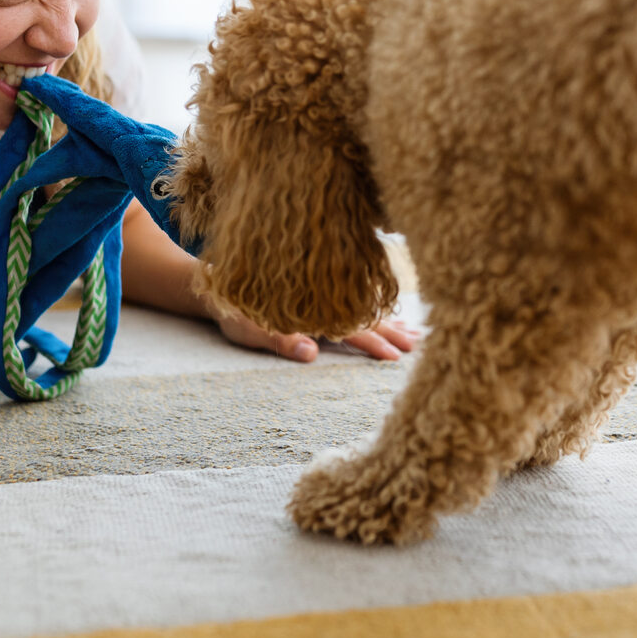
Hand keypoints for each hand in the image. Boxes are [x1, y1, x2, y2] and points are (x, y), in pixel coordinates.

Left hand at [215, 312, 420, 362]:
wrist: (216, 280)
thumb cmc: (231, 309)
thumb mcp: (249, 330)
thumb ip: (281, 341)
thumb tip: (313, 354)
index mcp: (312, 310)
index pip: (351, 329)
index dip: (375, 343)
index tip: (398, 357)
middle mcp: (321, 301)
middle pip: (365, 317)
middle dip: (393, 331)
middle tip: (420, 344)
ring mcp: (321, 296)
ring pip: (363, 308)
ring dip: (389, 320)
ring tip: (415, 331)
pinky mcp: (316, 294)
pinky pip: (352, 302)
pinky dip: (373, 309)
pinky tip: (387, 315)